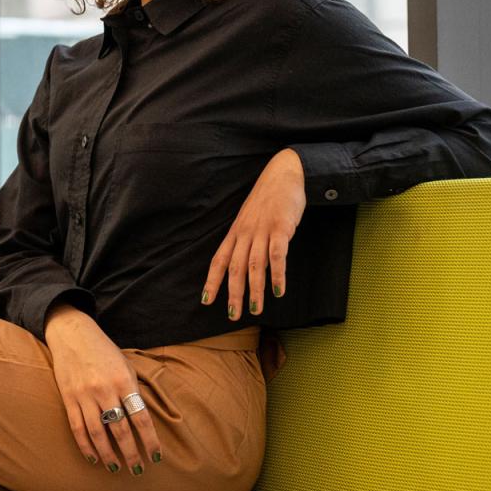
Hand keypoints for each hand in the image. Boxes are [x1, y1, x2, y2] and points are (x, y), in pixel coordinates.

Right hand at [43, 304, 163, 475]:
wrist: (72, 334)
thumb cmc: (103, 351)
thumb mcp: (125, 366)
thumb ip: (132, 391)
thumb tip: (142, 421)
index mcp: (124, 381)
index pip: (141, 418)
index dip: (150, 441)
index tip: (156, 457)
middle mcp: (105, 390)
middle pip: (120, 430)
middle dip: (131, 454)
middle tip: (138, 469)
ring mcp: (85, 395)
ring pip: (98, 433)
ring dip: (108, 454)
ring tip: (116, 468)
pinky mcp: (69, 398)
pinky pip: (78, 428)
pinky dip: (86, 446)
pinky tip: (94, 457)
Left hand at [202, 147, 306, 321]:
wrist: (283, 174)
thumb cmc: (267, 201)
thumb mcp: (249, 220)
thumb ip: (246, 241)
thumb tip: (244, 266)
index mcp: (235, 233)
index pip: (219, 260)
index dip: (212, 281)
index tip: (206, 300)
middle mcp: (245, 234)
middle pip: (235, 268)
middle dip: (232, 293)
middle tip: (232, 316)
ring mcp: (262, 230)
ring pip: (255, 265)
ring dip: (254, 290)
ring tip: (255, 310)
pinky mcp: (281, 227)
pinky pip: (278, 254)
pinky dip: (278, 274)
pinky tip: (279, 290)